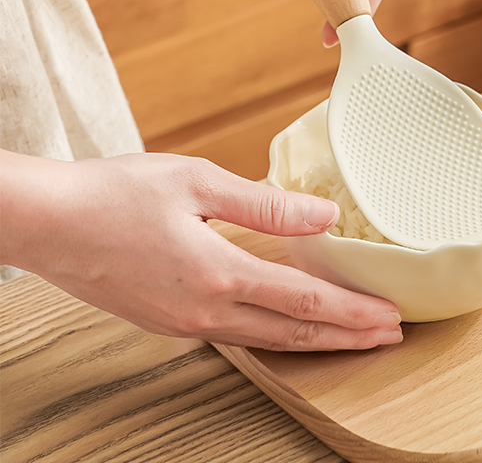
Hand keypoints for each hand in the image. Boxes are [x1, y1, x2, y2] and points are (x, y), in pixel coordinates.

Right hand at [1, 151, 401, 350]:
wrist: (48, 223)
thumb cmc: (117, 193)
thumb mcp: (197, 182)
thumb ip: (264, 204)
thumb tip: (323, 216)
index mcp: (218, 274)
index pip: (305, 301)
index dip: (353, 310)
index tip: (391, 315)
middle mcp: (206, 311)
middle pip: (294, 333)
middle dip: (347, 336)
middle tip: (390, 336)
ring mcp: (186, 323)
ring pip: (267, 340)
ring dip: (316, 340)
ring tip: (353, 336)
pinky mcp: (170, 321)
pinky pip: (238, 334)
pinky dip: (277, 335)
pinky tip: (290, 325)